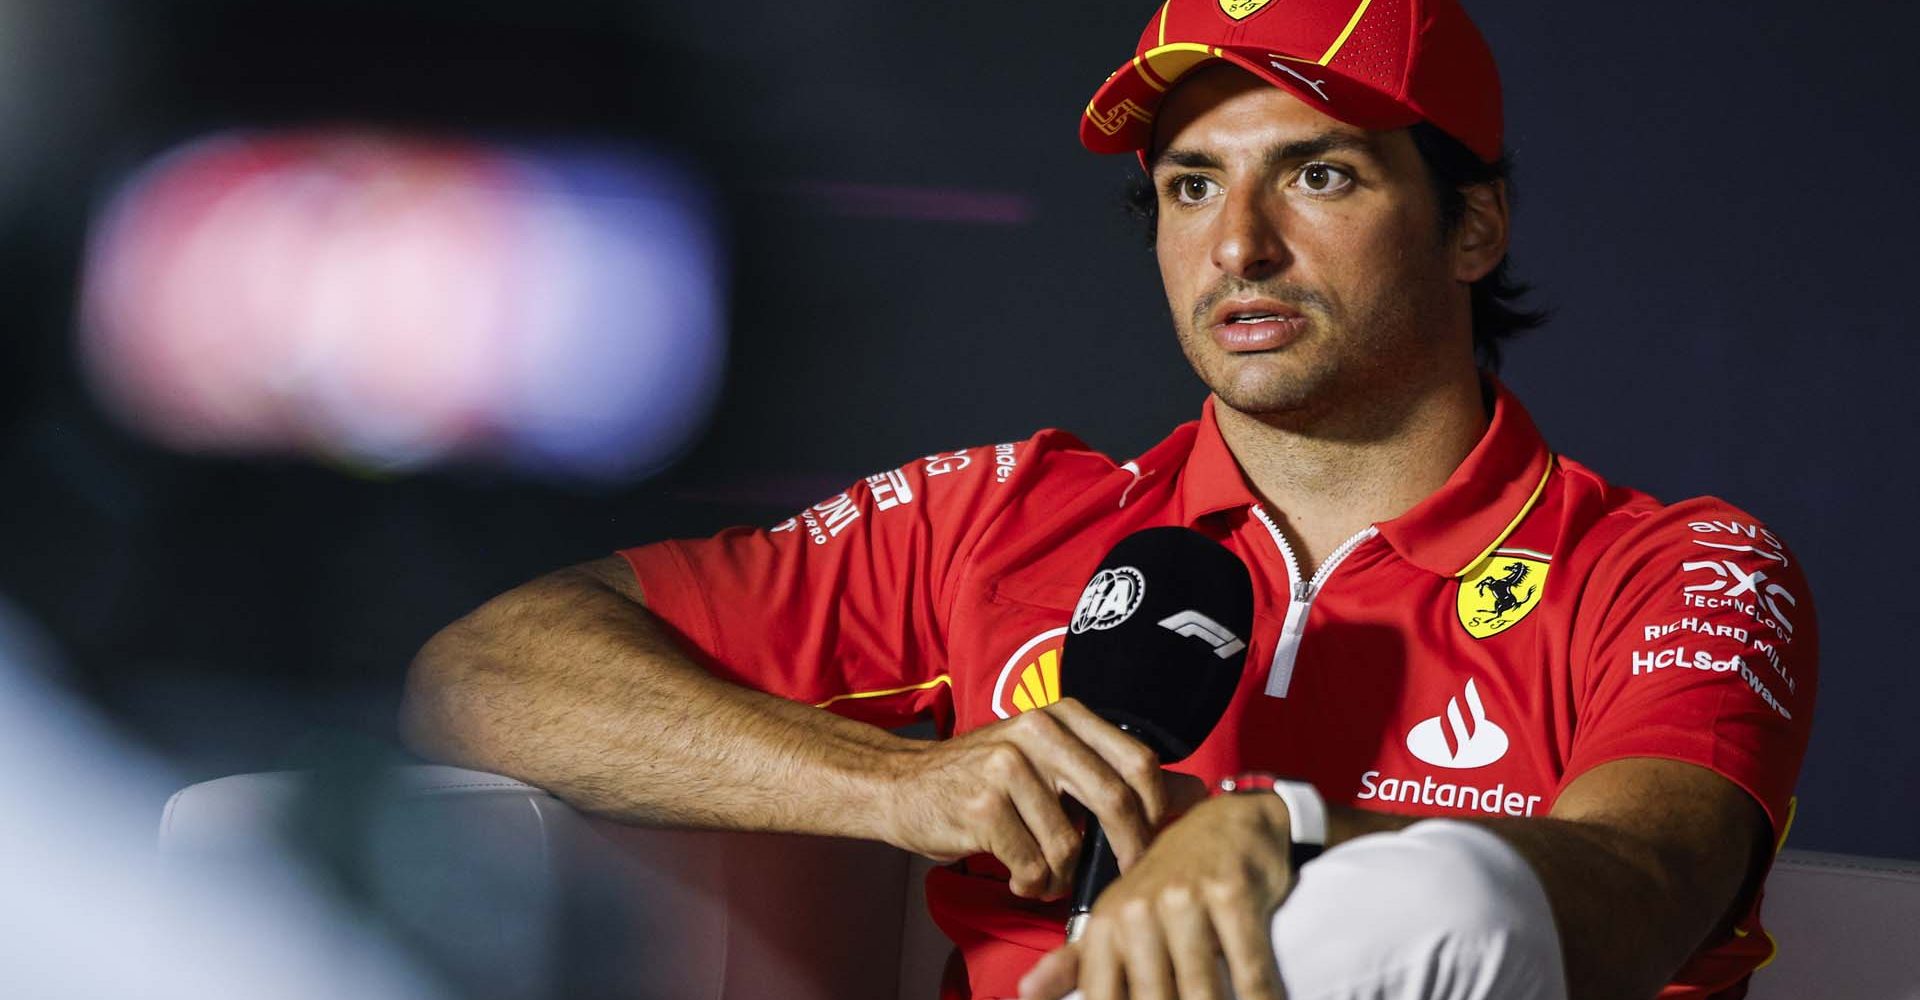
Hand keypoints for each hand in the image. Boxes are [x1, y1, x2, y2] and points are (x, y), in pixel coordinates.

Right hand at [877, 698, 1207, 898]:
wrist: (904, 784)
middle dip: (1128, 852)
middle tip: (1124, 878)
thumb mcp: (1051, 761)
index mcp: (1063, 714)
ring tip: (1045, 875)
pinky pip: (1033, 865)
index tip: (1154, 842)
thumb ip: (1114, 774)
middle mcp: (1038, 731)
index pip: (1138, 761)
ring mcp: (1008, 766)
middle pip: (1115, 801)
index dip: (1157, 810)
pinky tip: (1018, 876)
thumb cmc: (986, 778)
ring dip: (1064, 876)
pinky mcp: (983, 806)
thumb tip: (1194, 792)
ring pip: (1071, 845)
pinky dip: (1032, 884)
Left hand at [1018, 793, 1294, 999]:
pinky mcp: (1232, 894)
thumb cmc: (1170, 883)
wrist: (1230, 824)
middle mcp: (1138, 912)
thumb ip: (1075, 962)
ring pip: (1201, 993)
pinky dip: (1261, 998)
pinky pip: (1249, 969)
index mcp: (1106, 926)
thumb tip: (1026, 994)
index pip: (1102, 998)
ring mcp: (1185, 901)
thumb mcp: (1119, 916)